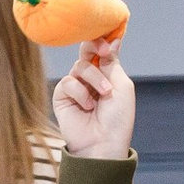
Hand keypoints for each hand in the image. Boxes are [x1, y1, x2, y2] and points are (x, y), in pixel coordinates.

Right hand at [52, 39, 135, 159]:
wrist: (102, 143)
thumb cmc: (117, 118)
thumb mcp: (121, 86)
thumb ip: (113, 62)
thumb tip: (113, 39)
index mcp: (108, 75)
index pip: (102, 51)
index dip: (104, 42)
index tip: (111, 41)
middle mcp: (91, 79)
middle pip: (87, 51)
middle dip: (94, 47)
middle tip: (102, 51)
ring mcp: (76, 88)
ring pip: (80, 66)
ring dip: (94, 79)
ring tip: (103, 95)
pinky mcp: (62, 98)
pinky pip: (68, 82)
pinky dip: (80, 92)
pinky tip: (87, 106)